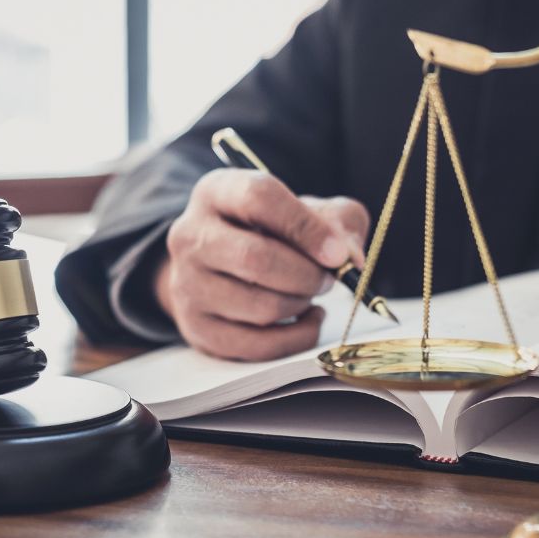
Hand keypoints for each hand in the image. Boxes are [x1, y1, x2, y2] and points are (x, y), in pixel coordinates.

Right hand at [155, 168, 368, 360]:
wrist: (225, 266)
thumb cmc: (276, 232)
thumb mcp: (309, 210)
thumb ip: (338, 222)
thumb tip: (350, 259)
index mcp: (216, 192)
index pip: (259, 199)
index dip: (306, 227)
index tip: (337, 253)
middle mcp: (190, 235)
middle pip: (256, 259)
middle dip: (307, 274)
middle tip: (328, 278)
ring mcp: (188, 285)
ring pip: (260, 306)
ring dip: (301, 304)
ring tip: (310, 293)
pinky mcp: (198, 329)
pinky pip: (259, 346)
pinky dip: (297, 337)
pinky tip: (307, 319)